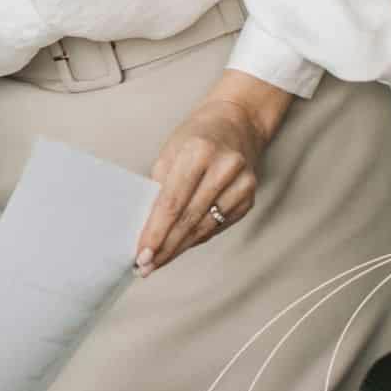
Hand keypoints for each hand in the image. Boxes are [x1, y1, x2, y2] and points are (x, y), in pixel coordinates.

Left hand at [136, 71, 292, 273]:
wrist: (237, 123)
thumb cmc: (195, 137)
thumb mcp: (170, 152)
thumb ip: (160, 187)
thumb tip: (147, 227)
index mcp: (198, 152)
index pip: (172, 202)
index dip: (156, 232)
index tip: (141, 254)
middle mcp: (224, 168)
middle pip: (189, 219)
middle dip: (165, 247)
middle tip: (144, 267)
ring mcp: (242, 184)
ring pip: (205, 228)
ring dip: (179, 248)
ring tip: (157, 262)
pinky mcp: (249, 198)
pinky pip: (218, 226)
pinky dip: (197, 238)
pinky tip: (180, 246)